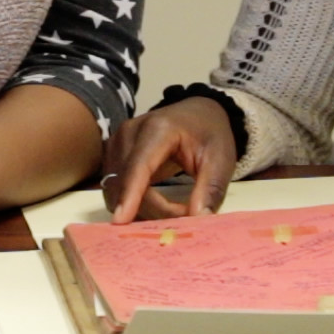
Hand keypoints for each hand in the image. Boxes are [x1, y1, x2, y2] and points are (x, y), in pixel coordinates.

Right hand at [101, 97, 237, 222]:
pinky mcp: (113, 154)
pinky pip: (115, 187)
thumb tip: (198, 219)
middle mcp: (129, 132)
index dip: (130, 194)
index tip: (122, 221)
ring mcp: (116, 143)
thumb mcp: (221, 159)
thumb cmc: (210, 134)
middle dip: (151, 209)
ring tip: (174, 210)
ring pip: (116, 188)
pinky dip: (133, 202)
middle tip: (183, 218)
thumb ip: (210, 189)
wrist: (199, 113)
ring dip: (141, 208)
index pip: (139, 166)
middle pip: (126, 182)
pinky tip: (157, 205)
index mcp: (158, 129)